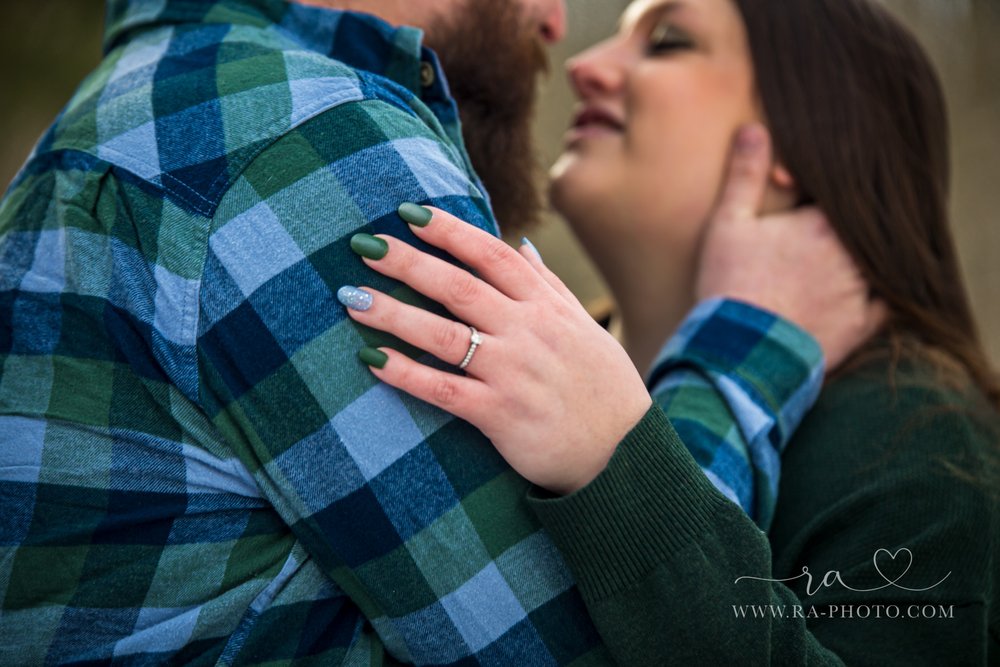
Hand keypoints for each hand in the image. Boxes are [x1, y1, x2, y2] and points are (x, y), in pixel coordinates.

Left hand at [342, 207, 651, 494]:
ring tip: (352, 299)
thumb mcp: (582, 326)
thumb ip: (547, 286)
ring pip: (444, 335)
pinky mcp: (500, 414)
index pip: (492, 256)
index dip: (450, 232)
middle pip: (459, 287)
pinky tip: (372, 360)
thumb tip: (521, 247)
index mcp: (546, 307)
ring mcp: (512, 373)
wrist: (624, 451)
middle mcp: (527, 332)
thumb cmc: (601, 385)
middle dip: (409, 263)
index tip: (410, 213)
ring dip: (394, 314)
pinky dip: (407, 373)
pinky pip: (445, 390)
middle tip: (364, 245)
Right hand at [696, 125, 885, 368]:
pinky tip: (855, 295)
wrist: (740, 353)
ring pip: (875, 261)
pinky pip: (884, 303)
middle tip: (808, 239)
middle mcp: (853, 253)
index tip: (790, 199)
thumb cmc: (730, 284)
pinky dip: (875, 296)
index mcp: (824, 221)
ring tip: (828, 265)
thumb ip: (744, 174)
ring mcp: (862, 290)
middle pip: (861, 227)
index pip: (838, 194)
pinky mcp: (863, 325)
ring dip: (859, 258)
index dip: (815, 195)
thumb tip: (753, 128)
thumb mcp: (728, 223)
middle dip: (841, 227)